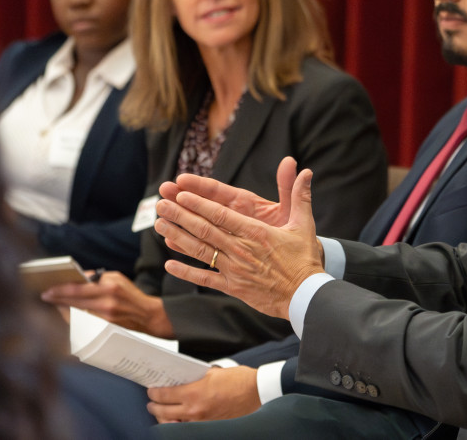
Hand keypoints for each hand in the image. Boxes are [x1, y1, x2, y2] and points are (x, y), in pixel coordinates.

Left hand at [40, 271, 173, 338]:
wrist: (148, 315)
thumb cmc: (131, 294)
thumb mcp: (117, 278)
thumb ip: (98, 277)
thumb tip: (79, 278)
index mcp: (109, 287)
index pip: (78, 288)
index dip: (60, 290)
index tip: (48, 289)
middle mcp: (106, 302)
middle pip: (74, 301)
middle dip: (57, 299)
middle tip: (45, 296)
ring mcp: (105, 317)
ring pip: (76, 312)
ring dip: (63, 308)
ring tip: (55, 303)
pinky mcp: (105, 327)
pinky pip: (83, 321)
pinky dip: (74, 316)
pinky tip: (67, 313)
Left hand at [146, 366, 260, 422]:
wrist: (256, 393)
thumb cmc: (239, 381)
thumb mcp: (214, 373)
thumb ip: (197, 378)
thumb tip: (184, 379)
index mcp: (194, 392)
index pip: (164, 395)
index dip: (154, 392)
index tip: (151, 390)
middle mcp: (195, 410)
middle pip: (163, 411)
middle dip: (154, 406)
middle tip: (151, 402)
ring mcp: (201, 421)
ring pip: (172, 423)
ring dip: (163, 417)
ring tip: (160, 413)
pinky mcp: (208, 427)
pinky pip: (186, 428)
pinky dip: (178, 424)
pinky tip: (176, 420)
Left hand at [154, 156, 324, 319]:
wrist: (306, 296)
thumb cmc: (305, 260)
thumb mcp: (304, 225)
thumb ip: (300, 196)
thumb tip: (306, 171)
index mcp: (256, 232)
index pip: (221, 215)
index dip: (199, 204)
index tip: (181, 194)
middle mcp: (241, 249)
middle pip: (205, 229)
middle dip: (180, 215)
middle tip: (161, 203)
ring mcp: (235, 270)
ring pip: (200, 251)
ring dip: (177, 237)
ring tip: (159, 225)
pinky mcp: (233, 287)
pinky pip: (205, 279)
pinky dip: (186, 272)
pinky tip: (170, 264)